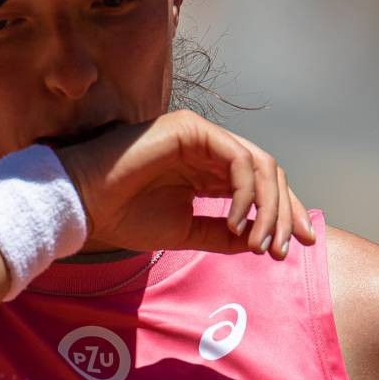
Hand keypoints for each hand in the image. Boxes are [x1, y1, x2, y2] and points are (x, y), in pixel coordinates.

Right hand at [53, 110, 315, 256]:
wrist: (84, 204)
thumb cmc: (123, 215)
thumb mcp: (184, 231)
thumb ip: (222, 234)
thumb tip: (259, 243)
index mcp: (207, 169)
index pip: (258, 185)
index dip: (282, 213)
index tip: (294, 246)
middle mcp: (209, 148)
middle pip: (267, 173)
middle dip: (283, 212)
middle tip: (283, 249)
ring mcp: (201, 135)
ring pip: (259, 165)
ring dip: (268, 207)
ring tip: (261, 243)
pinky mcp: (192, 129)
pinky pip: (238, 160)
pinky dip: (245, 194)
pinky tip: (237, 222)